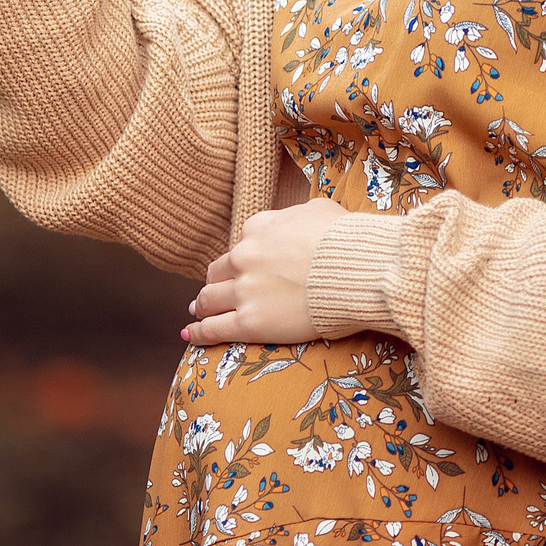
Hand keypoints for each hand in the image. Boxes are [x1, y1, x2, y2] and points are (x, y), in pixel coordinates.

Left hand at [182, 198, 346, 346]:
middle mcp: (244, 257)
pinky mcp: (249, 322)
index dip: (241, 260)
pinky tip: (190, 336)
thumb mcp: (319, 210)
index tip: (243, 269)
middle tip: (213, 292)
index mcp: (257, 228)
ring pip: (208, 300)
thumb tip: (301, 218)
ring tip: (199, 313)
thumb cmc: (345, 240)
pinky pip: (214, 329)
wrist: (354, 271)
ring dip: (202, 306)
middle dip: (214, 282)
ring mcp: (244, 291)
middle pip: (217, 272)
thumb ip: (299, 215)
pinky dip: (199, 333)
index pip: (240, 245)